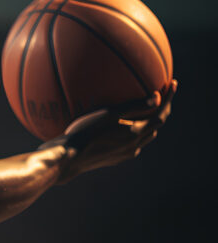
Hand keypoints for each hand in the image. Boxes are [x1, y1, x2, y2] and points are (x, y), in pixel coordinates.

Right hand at [42, 79, 176, 183]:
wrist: (69, 158)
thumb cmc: (84, 132)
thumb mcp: (107, 114)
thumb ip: (133, 106)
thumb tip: (157, 95)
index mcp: (135, 133)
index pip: (161, 114)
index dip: (169, 99)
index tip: (172, 84)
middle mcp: (135, 145)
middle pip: (156, 126)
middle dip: (161, 110)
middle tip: (160, 96)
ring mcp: (125, 154)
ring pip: (145, 137)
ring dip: (149, 123)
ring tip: (144, 111)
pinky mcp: (115, 159)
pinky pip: (132, 145)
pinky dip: (135, 134)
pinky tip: (123, 129)